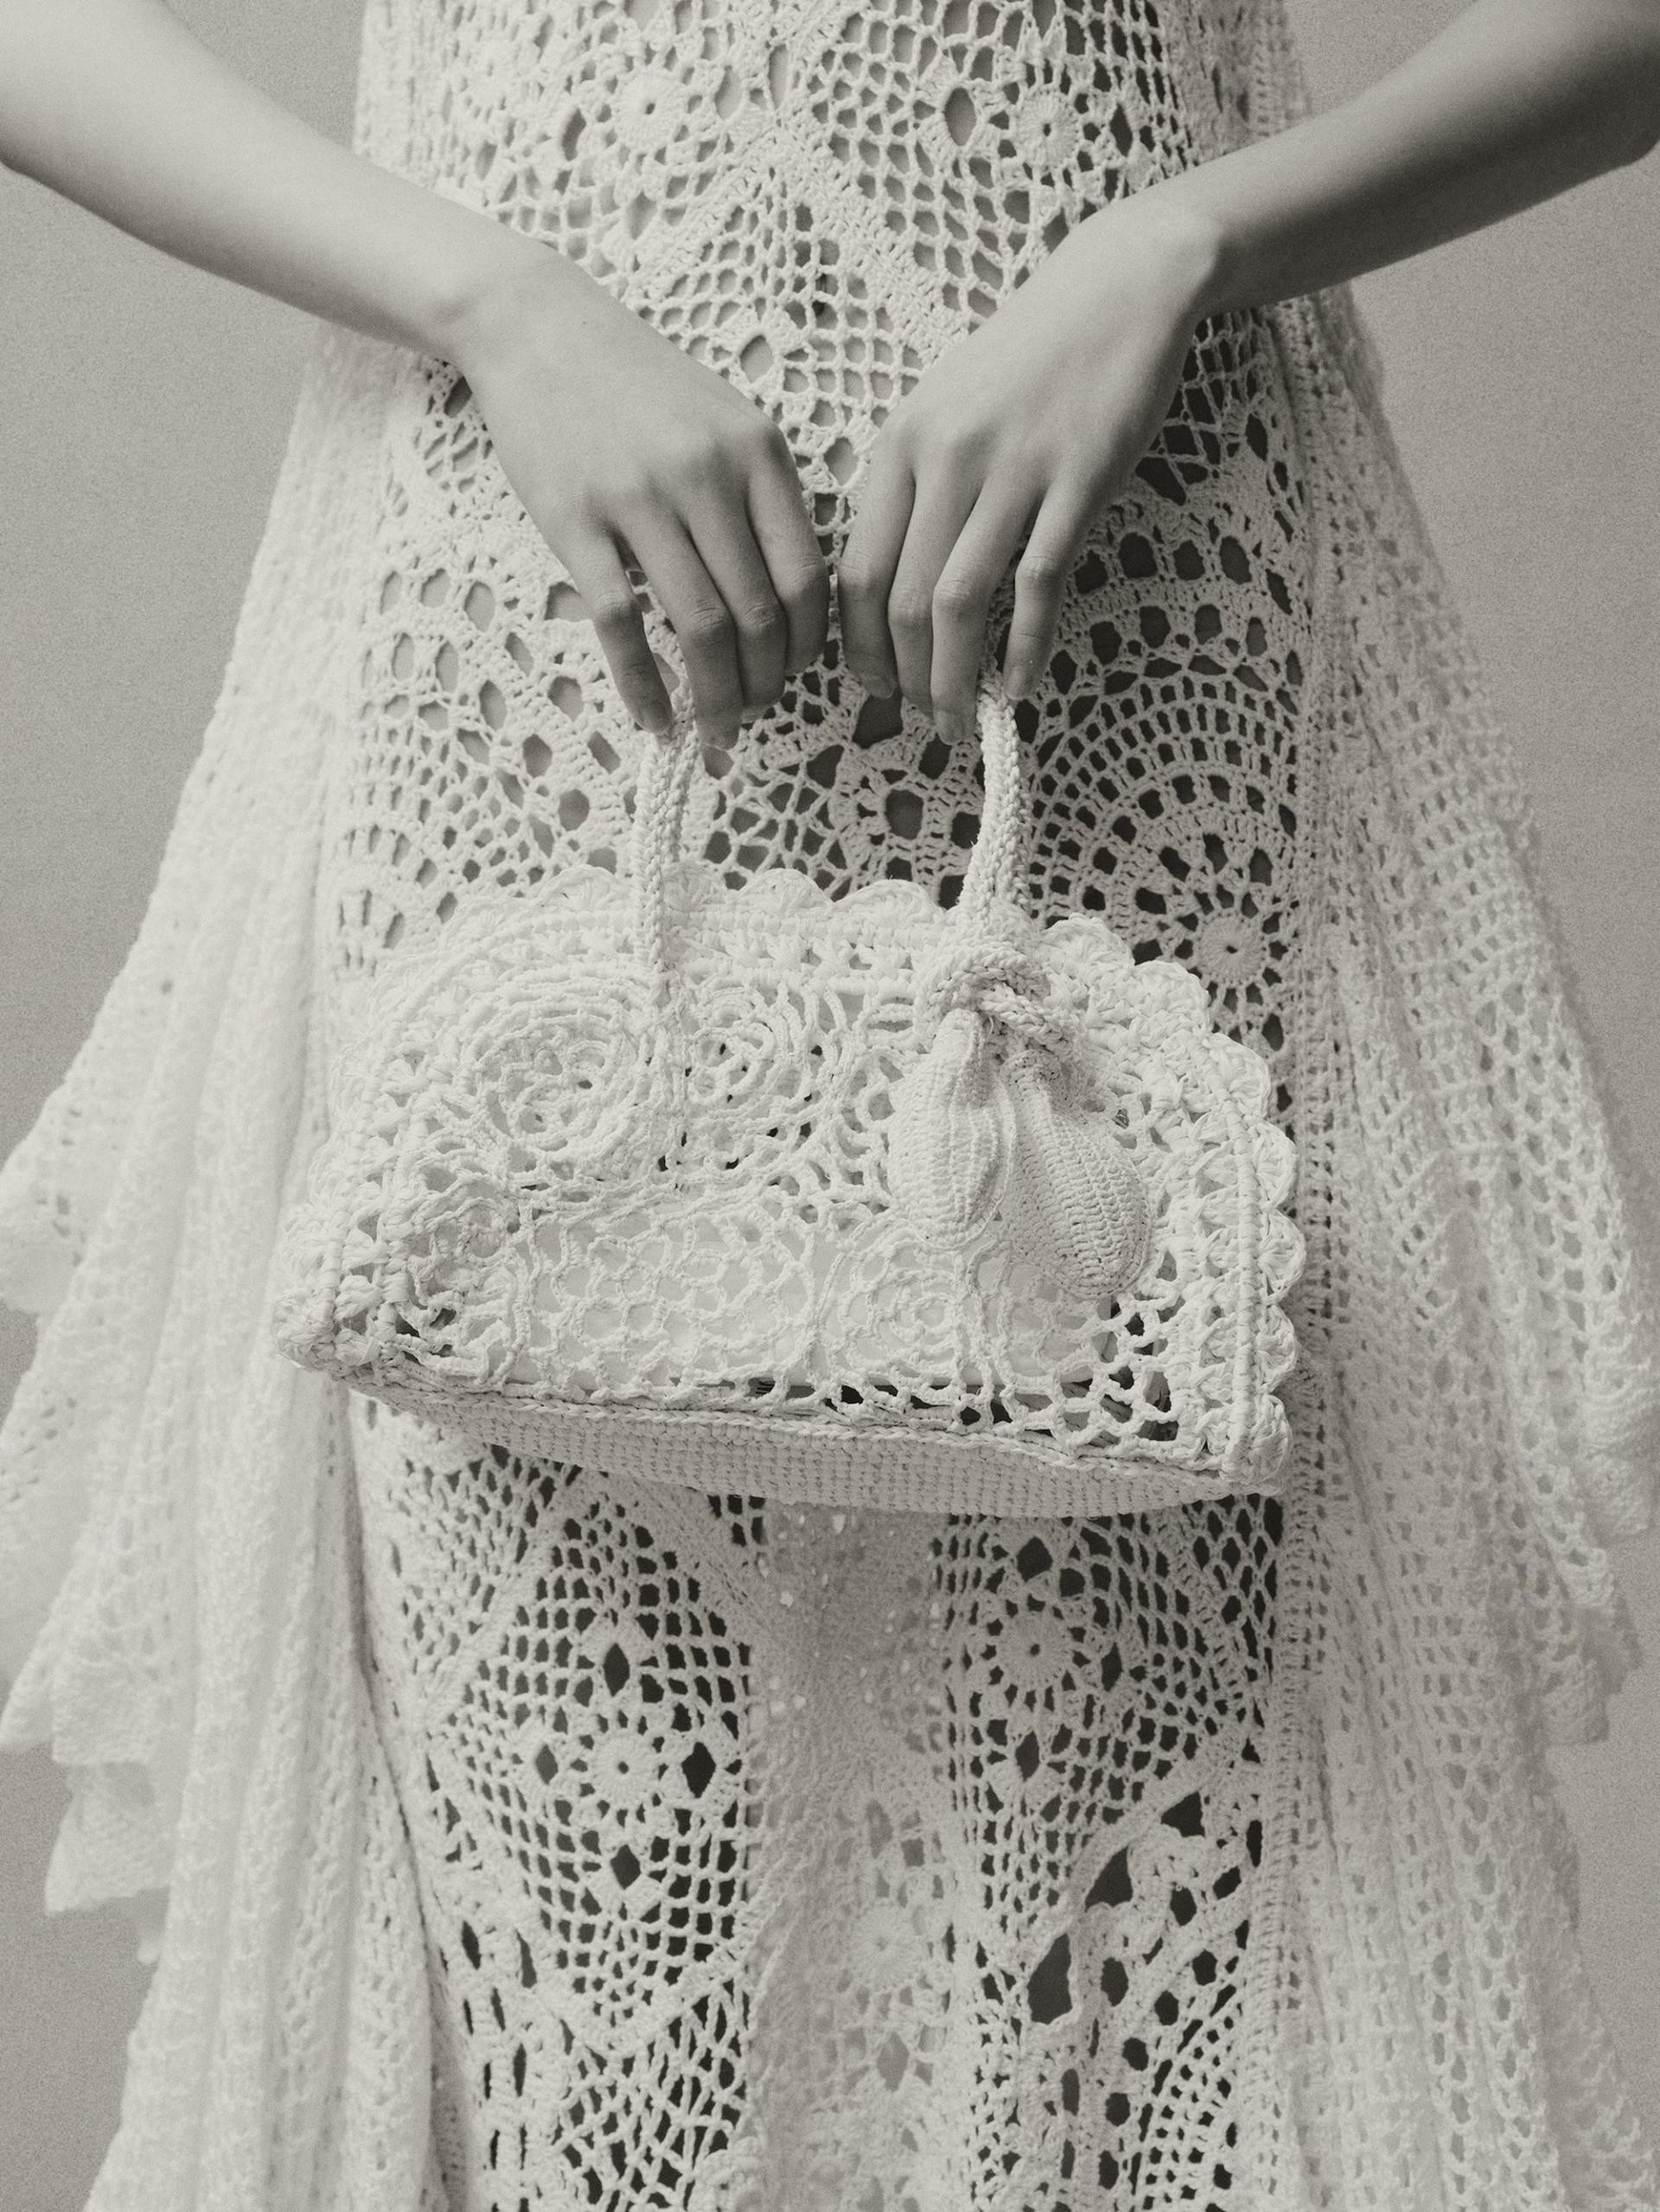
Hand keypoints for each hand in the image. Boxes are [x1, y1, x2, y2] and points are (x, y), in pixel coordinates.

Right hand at [452, 250, 829, 740]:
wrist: (538, 327)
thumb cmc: (638, 384)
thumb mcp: (726, 419)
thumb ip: (765, 496)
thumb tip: (793, 603)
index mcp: (758, 452)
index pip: (806, 577)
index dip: (808, 645)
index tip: (797, 675)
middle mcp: (707, 475)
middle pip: (758, 614)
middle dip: (765, 684)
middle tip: (755, 715)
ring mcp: (640, 498)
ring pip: (699, 627)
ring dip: (715, 696)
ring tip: (716, 728)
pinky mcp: (576, 520)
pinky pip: (621, 625)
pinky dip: (642, 685)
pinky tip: (654, 717)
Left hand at [837, 194, 1221, 740]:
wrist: (1116, 291)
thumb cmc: (1028, 361)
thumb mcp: (946, 411)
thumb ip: (917, 492)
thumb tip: (898, 591)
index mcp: (902, 446)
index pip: (857, 573)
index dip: (859, 648)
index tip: (875, 688)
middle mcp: (946, 460)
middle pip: (903, 601)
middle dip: (908, 679)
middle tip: (924, 721)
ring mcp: (1012, 471)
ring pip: (960, 604)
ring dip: (956, 678)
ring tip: (963, 720)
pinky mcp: (1078, 481)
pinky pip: (1038, 584)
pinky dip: (1026, 647)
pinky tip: (1022, 684)